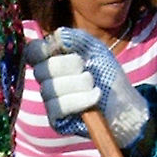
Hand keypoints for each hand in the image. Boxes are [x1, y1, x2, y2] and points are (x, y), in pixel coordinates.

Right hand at [25, 28, 149, 147]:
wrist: (124, 103)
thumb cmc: (107, 74)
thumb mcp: (94, 49)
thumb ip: (75, 38)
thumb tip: (56, 36)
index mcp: (52, 60)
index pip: (32, 52)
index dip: (41, 50)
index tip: (61, 49)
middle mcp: (47, 80)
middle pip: (42, 69)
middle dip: (69, 66)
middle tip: (87, 70)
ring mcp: (50, 100)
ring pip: (50, 89)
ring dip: (79, 84)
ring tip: (94, 86)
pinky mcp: (56, 119)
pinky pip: (58, 107)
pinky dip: (80, 100)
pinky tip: (94, 98)